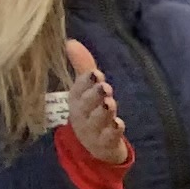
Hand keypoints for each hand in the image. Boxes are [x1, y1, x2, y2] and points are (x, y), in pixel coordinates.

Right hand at [59, 42, 127, 167]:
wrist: (92, 147)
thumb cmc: (89, 111)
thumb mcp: (85, 89)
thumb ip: (82, 66)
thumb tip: (70, 41)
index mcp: (76, 99)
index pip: (78, 88)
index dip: (86, 81)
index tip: (96, 73)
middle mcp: (82, 114)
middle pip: (86, 104)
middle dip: (94, 94)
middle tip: (104, 86)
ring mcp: (92, 130)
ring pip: (97, 120)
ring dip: (103, 112)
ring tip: (110, 103)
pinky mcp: (104, 143)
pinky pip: (108, 138)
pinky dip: (113, 131)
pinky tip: (118, 124)